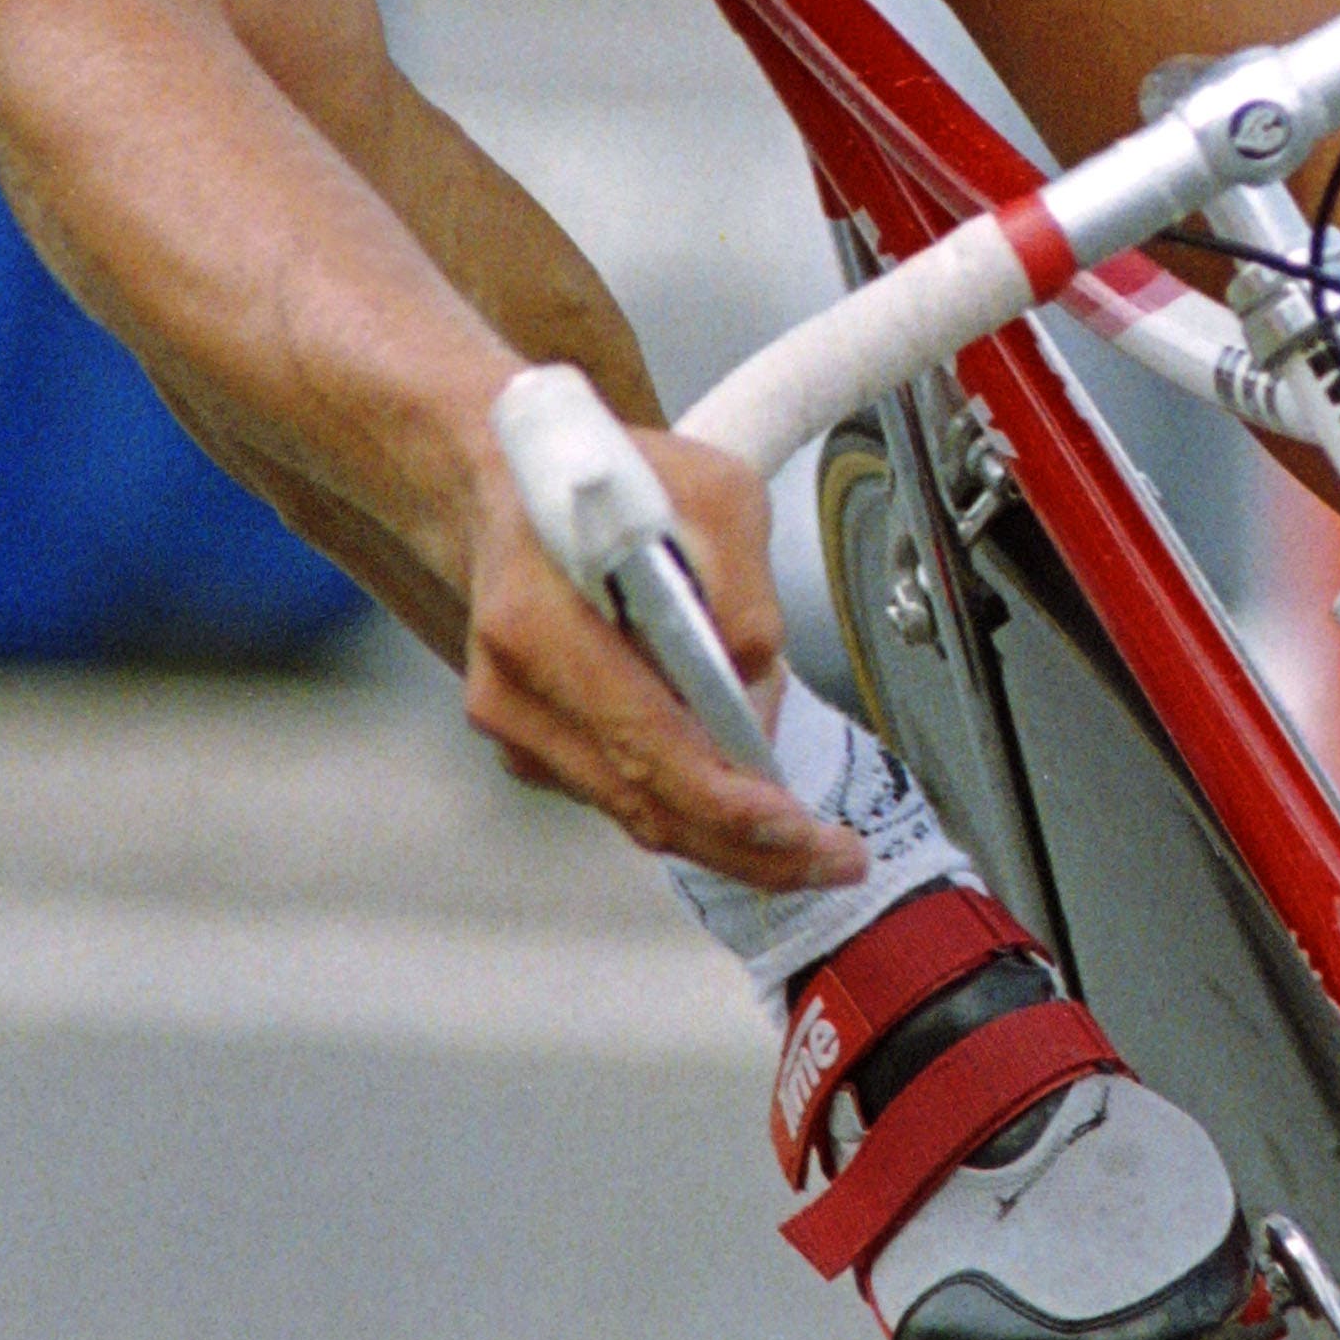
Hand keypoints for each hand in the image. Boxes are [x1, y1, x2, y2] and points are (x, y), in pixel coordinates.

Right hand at [459, 422, 865, 898]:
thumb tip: (753, 690)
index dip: (724, 800)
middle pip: (641, 803)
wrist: (508, 482)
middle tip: (831, 860)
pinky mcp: (531, 740)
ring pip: (634, 811)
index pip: (642, 742)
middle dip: (746, 845)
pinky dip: (684, 804)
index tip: (796, 826)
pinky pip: (620, 791)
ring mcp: (516, 723)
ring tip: (808, 842)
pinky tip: (741, 798)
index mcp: (540, 622)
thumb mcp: (710, 493)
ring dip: (723, 835)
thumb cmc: (607, 479)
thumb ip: (743, 593)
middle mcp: (514, 688)